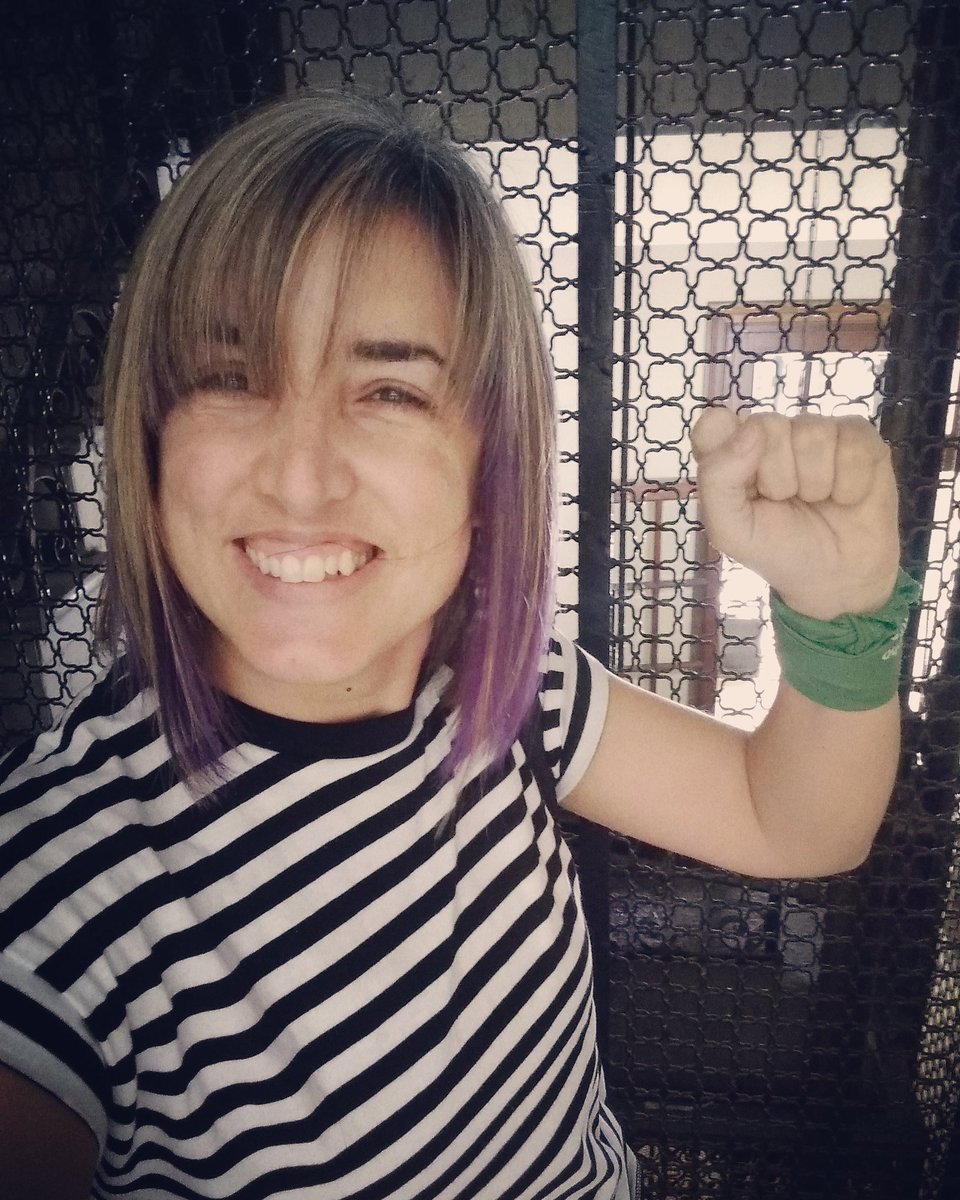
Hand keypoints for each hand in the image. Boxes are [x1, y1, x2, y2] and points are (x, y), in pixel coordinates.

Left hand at [691, 407, 900, 619]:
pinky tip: (846, 496)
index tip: (746, 486)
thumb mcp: (731, 530)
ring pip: (811, 433)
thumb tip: (752, 429)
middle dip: (778, 478)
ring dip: (816, 483)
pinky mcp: (858, 437)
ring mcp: (815, 430)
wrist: (838, 575)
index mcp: (731, 451)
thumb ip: (718, 479)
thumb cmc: (779, 548)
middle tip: (787, 503)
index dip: (729, 451)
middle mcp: (771, 433)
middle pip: (766, 425)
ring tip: (817, 501)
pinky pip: (853, 443)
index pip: (715, 424)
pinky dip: (850, 483)